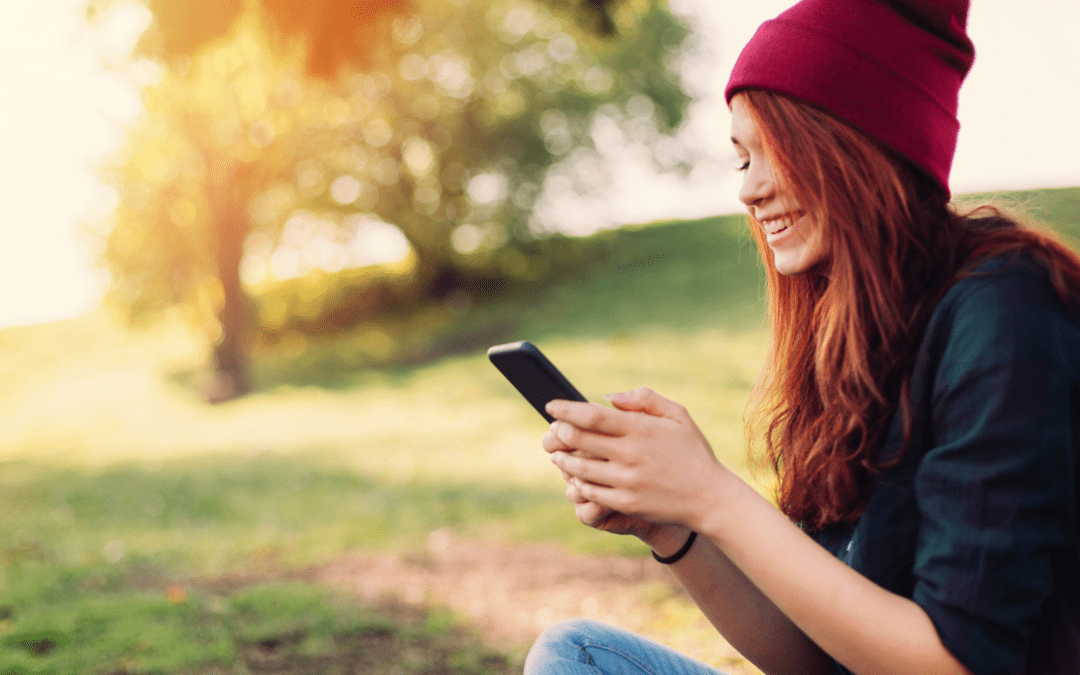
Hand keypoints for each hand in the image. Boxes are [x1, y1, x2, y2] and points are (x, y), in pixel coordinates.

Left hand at [546, 387, 730, 530]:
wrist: (709, 497)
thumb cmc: (693, 452)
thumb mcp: (678, 415)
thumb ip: (645, 399)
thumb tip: (609, 397)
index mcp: (641, 429)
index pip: (592, 416)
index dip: (566, 410)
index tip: (551, 406)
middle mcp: (631, 454)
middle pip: (579, 440)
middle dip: (559, 433)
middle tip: (553, 429)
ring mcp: (627, 481)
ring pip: (579, 468)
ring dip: (563, 459)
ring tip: (558, 453)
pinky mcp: (626, 503)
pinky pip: (591, 492)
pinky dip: (579, 483)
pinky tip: (576, 477)